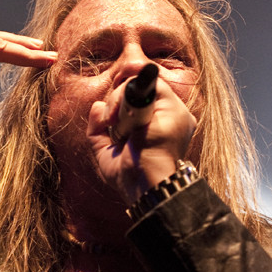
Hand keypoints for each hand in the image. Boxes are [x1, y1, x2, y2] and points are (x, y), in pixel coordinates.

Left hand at [86, 77, 196, 203]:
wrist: (145, 187)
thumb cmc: (130, 176)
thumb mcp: (107, 151)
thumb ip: (98, 129)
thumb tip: (96, 106)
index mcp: (159, 124)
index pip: (141, 96)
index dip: (122, 94)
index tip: (109, 106)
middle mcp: (170, 114)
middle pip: (139, 88)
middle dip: (116, 98)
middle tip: (108, 120)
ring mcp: (174, 110)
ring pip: (141, 84)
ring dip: (118, 98)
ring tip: (112, 122)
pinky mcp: (173, 107)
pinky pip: (147, 85)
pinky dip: (125, 95)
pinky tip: (117, 117)